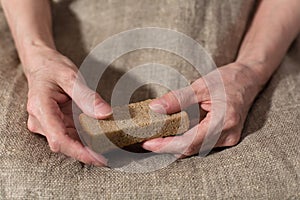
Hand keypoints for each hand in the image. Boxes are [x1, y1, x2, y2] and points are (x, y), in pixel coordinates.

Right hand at [24, 45, 111, 165]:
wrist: (41, 64)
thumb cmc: (53, 68)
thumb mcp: (70, 76)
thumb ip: (87, 96)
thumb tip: (105, 114)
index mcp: (40, 108)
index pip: (59, 138)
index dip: (79, 152)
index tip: (99, 158)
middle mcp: (41, 121)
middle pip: (64, 144)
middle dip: (87, 152)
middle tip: (112, 155)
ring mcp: (47, 124)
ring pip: (69, 142)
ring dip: (88, 147)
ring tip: (110, 148)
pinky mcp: (55, 124)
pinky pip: (71, 135)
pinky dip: (86, 138)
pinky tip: (101, 139)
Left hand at [143, 63, 261, 157]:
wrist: (249, 80)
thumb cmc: (227, 80)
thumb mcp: (200, 85)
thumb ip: (177, 99)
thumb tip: (154, 109)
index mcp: (223, 120)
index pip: (190, 142)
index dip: (166, 145)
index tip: (148, 143)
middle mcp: (228, 135)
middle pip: (191, 149)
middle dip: (167, 146)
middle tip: (146, 140)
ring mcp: (228, 138)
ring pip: (195, 148)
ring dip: (174, 144)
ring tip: (155, 136)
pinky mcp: (225, 138)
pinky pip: (201, 144)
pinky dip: (184, 140)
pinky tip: (172, 133)